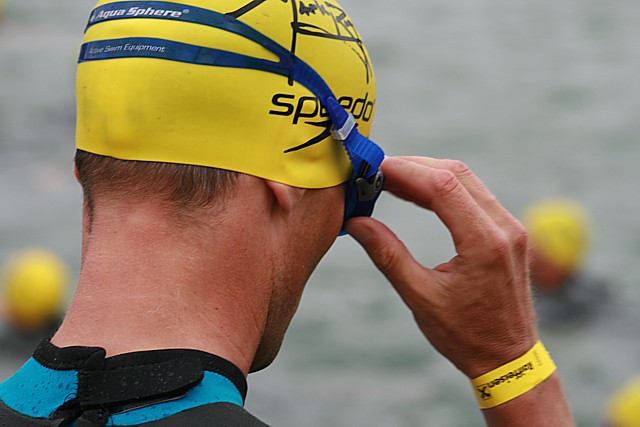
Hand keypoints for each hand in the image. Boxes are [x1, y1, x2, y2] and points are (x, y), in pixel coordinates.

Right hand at [345, 156, 536, 378]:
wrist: (508, 359)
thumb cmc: (465, 335)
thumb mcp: (420, 297)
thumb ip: (388, 255)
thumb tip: (355, 222)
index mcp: (485, 243)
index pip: (442, 186)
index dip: (405, 170)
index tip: (374, 167)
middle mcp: (504, 227)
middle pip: (456, 173)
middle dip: (413, 166)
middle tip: (376, 172)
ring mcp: (510, 227)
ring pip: (466, 180)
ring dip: (427, 174)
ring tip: (389, 180)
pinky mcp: (508, 232)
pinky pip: (474, 195)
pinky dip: (443, 189)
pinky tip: (416, 195)